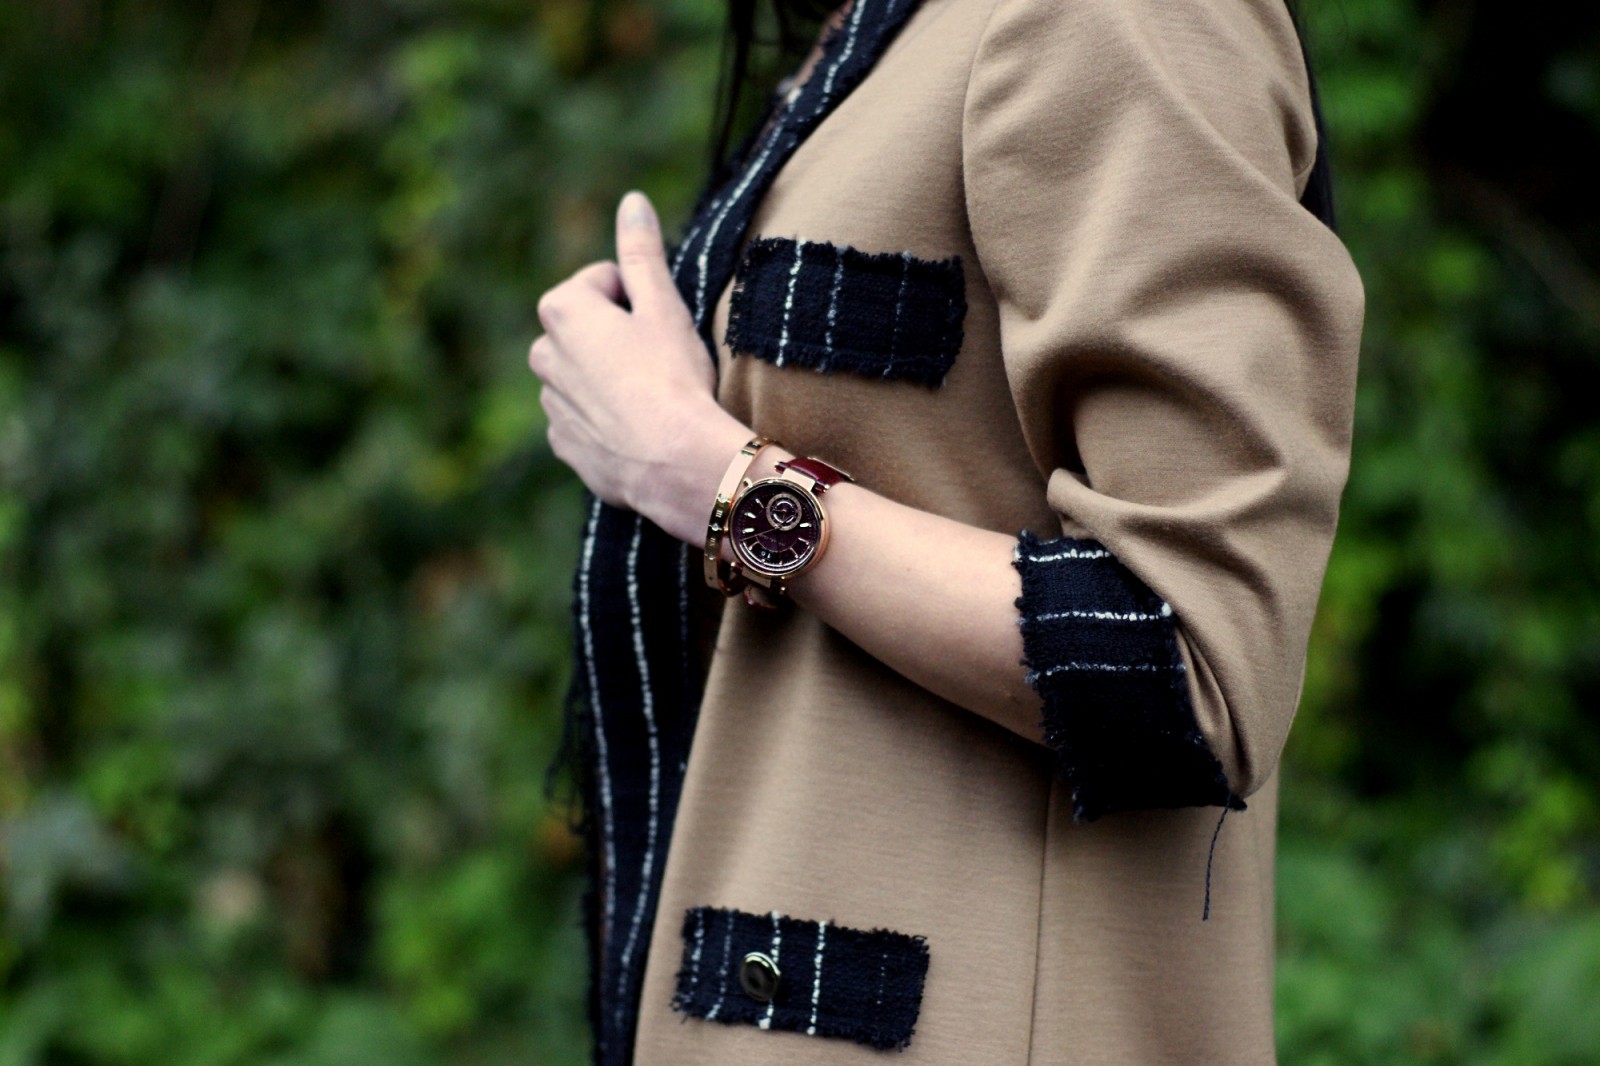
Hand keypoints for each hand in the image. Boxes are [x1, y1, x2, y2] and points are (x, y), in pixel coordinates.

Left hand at [528, 191, 751, 542]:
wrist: (673, 462)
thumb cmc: (672, 377)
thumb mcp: (663, 305)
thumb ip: (642, 251)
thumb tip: (632, 201)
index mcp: (562, 310)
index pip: (607, 281)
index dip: (642, 299)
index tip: (662, 326)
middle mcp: (542, 354)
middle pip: (591, 327)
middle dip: (619, 336)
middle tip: (661, 361)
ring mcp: (550, 403)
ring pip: (587, 374)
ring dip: (613, 378)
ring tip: (653, 398)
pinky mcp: (564, 443)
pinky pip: (587, 417)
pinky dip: (609, 418)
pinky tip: (641, 428)